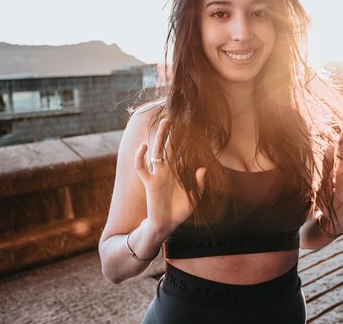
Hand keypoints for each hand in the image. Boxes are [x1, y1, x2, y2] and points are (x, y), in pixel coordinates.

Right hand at [134, 118, 205, 235]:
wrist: (166, 224)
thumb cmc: (180, 211)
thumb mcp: (194, 197)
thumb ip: (199, 184)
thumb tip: (202, 168)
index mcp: (178, 171)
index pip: (181, 152)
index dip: (184, 141)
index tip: (189, 127)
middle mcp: (167, 170)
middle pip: (167, 146)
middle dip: (169, 132)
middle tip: (171, 117)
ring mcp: (157, 174)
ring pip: (156, 151)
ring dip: (159, 137)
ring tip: (164, 123)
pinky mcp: (149, 182)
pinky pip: (141, 168)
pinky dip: (140, 157)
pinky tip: (144, 147)